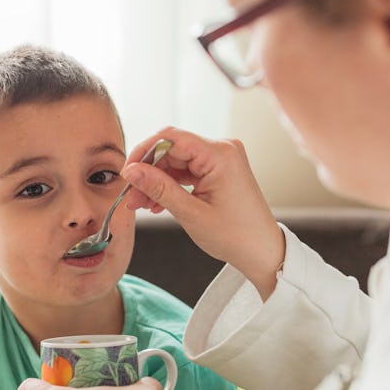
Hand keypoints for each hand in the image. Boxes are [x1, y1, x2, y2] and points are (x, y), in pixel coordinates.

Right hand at [122, 127, 284, 298]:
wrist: (262, 251)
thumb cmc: (235, 236)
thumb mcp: (191, 213)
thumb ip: (159, 189)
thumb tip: (131, 171)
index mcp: (220, 155)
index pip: (171, 138)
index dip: (143, 153)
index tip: (127, 174)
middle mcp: (223, 150)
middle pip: (172, 150)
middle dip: (149, 173)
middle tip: (131, 198)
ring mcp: (223, 159)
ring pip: (177, 162)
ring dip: (158, 181)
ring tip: (142, 205)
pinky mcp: (220, 170)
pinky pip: (188, 170)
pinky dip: (172, 185)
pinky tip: (158, 203)